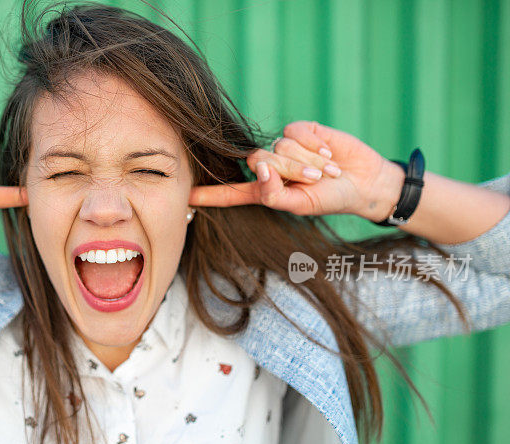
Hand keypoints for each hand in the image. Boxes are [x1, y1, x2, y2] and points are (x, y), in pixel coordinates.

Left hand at [189, 121, 399, 218]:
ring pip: (280, 147)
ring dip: (308, 161)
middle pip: (260, 161)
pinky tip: (328, 152)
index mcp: (264, 190)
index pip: (231, 192)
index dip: (209, 194)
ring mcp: (284, 148)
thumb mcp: (300, 204)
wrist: (363, 181)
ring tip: (326, 170)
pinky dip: (315, 144)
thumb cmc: (330, 199)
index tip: (186, 197)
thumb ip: (274, 192)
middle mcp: (270, 167)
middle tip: (315, 180)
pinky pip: (295, 132)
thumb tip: (260, 167)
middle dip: (291, 171)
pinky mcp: (300, 131)